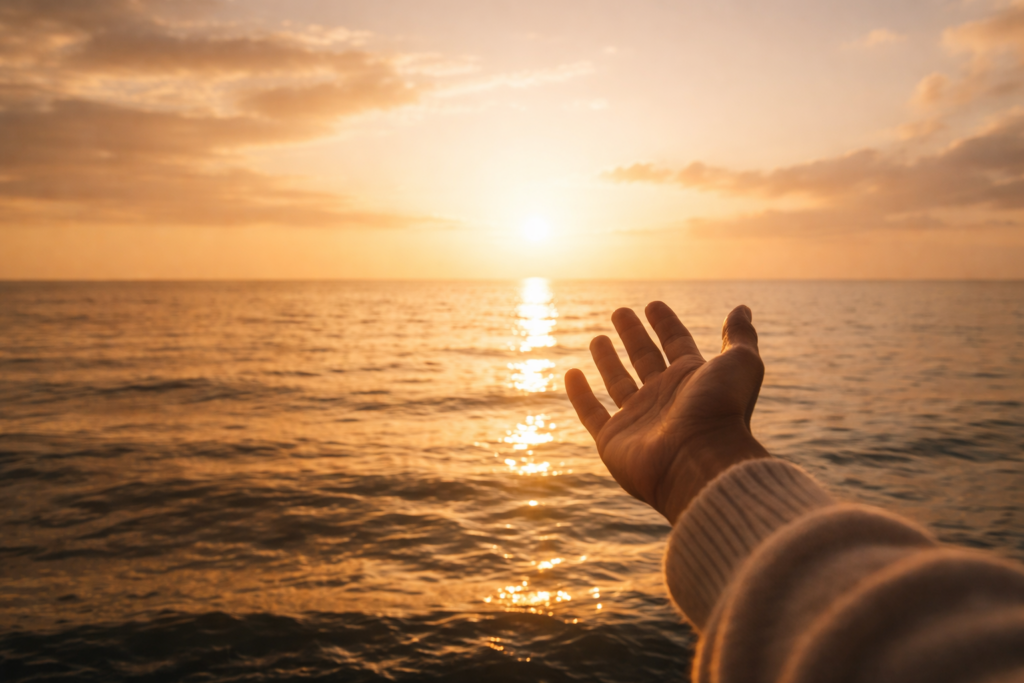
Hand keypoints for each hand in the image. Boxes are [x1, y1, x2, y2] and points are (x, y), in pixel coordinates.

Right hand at [565, 302, 768, 523]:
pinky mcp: (614, 440)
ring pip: (618, 383)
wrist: (700, 461)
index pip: (676, 344)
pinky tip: (571, 374)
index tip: (653, 305)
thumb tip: (742, 309)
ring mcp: (639, 420)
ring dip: (608, 361)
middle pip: (645, 359)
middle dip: (633, 335)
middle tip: (620, 312)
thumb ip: (741, 336)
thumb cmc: (722, 411)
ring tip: (598, 338)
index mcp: (692, 380)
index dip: (666, 324)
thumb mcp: (741, 363)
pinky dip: (580, 396)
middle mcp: (665, 399)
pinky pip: (591, 415)